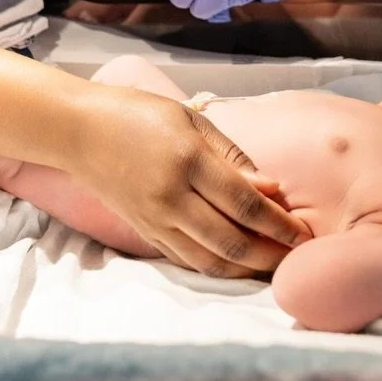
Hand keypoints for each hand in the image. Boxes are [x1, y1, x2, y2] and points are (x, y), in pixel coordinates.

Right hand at [71, 86, 311, 277]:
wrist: (78, 131)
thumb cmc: (139, 113)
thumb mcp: (190, 119)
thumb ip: (232, 155)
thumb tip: (271, 189)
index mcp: (187, 160)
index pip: (244, 202)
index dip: (278, 222)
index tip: (303, 232)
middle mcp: (171, 196)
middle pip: (231, 240)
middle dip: (270, 254)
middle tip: (297, 256)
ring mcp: (155, 219)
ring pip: (209, 260)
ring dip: (246, 269)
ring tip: (274, 267)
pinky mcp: (144, 232)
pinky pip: (186, 259)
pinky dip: (216, 267)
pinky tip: (237, 265)